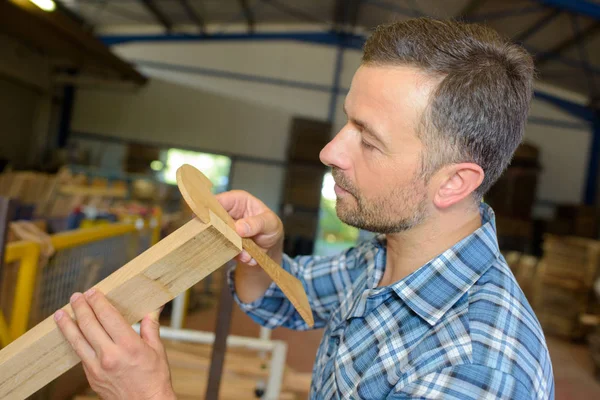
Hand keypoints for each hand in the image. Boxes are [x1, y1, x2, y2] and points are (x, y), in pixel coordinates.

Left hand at [54, 289, 175, 399]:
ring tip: (60, 314)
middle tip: (76, 297)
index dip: (98, 301)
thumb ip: (151, 327)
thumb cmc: (154, 379)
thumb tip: (154, 309)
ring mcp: (97, 367)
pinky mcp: (91, 377)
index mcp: (129, 345)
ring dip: (67, 325)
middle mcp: (110, 355)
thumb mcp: (157, 350)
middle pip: (89, 325)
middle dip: (81, 308)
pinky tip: (72, 335)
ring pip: (77, 341)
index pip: (108, 316)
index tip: (93, 292)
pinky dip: (74, 342)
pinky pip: (80, 355)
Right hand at [216, 190, 283, 264]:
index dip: (210, 210)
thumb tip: (239, 227)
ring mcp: (225, 229)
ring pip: (217, 238)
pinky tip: (249, 256)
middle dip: (221, 233)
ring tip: (247, 253)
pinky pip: (225, 250)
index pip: (216, 201)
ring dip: (232, 248)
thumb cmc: (271, 225)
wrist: (272, 244)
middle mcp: (227, 214)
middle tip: (234, 242)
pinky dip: (237, 256)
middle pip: (211, 221)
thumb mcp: (270, 222)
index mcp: (236, 200)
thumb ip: (257, 223)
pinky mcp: (226, 243)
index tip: (212, 223)